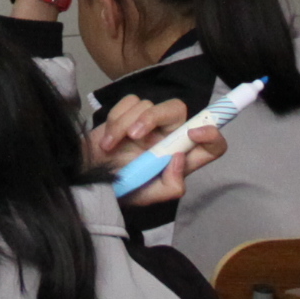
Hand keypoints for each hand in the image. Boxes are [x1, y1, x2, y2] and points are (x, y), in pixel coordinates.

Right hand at [89, 95, 223, 206]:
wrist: (87, 177)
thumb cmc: (121, 189)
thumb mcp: (148, 196)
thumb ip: (171, 186)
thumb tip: (180, 158)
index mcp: (181, 159)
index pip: (212, 145)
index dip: (211, 134)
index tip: (193, 133)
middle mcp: (170, 137)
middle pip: (178, 109)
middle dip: (154, 117)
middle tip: (134, 136)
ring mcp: (149, 123)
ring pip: (148, 104)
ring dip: (123, 125)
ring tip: (109, 147)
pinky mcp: (129, 112)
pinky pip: (129, 102)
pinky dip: (115, 120)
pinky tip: (107, 139)